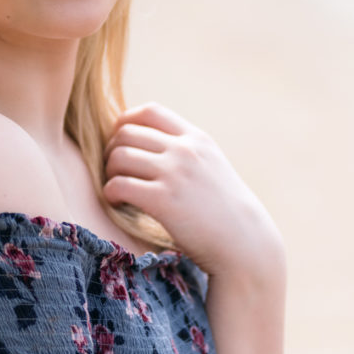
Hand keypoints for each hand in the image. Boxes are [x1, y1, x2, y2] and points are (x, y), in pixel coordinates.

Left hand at [103, 102, 283, 280]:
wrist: (245, 242)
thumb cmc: (226, 211)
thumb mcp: (212, 167)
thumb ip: (187, 153)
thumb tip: (153, 148)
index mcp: (197, 139)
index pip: (150, 111)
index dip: (125, 122)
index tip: (120, 142)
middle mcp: (185, 150)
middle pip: (126, 132)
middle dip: (112, 150)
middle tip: (114, 171)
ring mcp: (174, 174)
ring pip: (119, 156)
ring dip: (109, 172)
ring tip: (116, 188)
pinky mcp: (163, 200)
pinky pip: (119, 185)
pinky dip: (110, 193)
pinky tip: (118, 202)